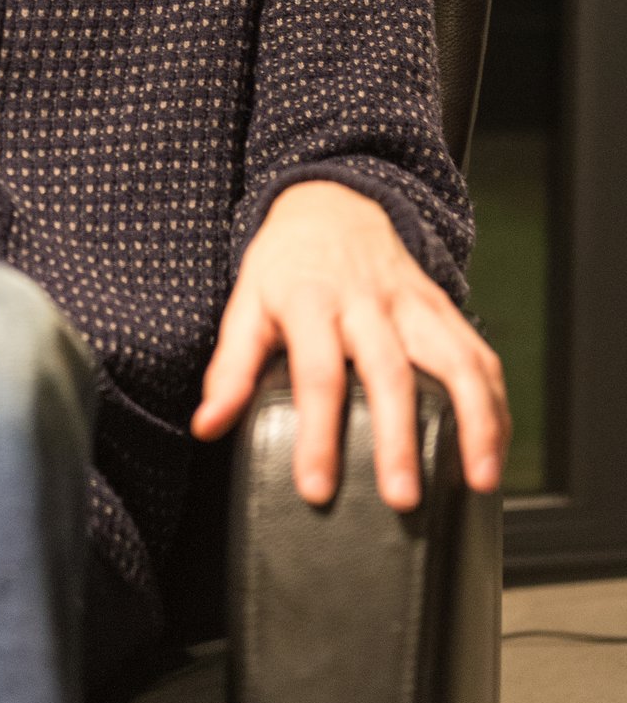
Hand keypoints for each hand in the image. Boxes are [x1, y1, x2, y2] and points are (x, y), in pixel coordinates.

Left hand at [190, 181, 509, 509]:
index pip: (315, 373)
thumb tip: (206, 426)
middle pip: (388, 371)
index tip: (316, 488)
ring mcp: (412, 304)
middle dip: (397, 437)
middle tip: (400, 498)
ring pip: (453, 359)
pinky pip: (479, 355)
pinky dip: (496, 404)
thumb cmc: (286, 266)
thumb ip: (230, 368)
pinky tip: (496, 451)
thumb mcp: (247, 305)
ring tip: (478, 479)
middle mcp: (368, 302)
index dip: (316, 433)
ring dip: (474, 420)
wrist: (331, 204)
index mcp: (312, 300)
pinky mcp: (443, 308)